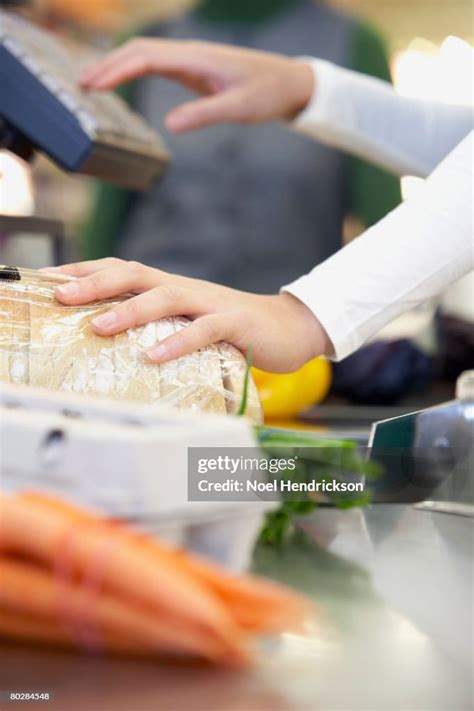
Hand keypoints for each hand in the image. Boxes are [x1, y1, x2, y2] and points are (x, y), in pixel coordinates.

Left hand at [47, 259, 330, 371]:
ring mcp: (211, 303)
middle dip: (95, 283)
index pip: (123, 270)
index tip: (50, 281)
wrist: (291, 327)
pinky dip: (178, 341)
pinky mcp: (235, 323)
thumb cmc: (235, 330)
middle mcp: (187, 289)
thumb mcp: (191, 323)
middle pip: (135, 274)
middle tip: (60, 296)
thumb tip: (119, 344)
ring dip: (130, 310)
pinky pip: (204, 330)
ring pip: (166, 297)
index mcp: (173, 288)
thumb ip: (162, 326)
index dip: (86, 271)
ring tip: (99, 326)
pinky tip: (155, 356)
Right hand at [80, 39, 314, 132]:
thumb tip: (169, 125)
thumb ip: (204, 114)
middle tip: (82, 86)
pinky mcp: (194, 69)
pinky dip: (134, 69)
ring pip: (145, 53)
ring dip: (118, 65)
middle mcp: (190, 53)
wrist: (288, 82)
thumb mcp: (239, 108)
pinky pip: (156, 63)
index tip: (94, 85)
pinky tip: (123, 81)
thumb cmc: (267, 93)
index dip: (117, 70)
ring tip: (93, 83)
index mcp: (197, 58)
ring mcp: (191, 59)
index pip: (147, 58)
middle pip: (139, 50)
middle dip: (108, 65)